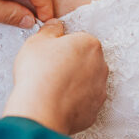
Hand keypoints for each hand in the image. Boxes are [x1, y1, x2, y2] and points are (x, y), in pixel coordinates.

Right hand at [3, 21, 108, 135]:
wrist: (40, 112)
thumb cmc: (39, 75)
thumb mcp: (37, 41)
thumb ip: (50, 29)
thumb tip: (55, 26)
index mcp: (90, 44)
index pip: (78, 39)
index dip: (61, 46)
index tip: (50, 54)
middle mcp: (101, 66)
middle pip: (85, 60)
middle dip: (70, 64)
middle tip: (50, 70)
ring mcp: (99, 90)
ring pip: (86, 81)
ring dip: (73, 83)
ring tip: (52, 88)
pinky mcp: (94, 110)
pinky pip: (83, 102)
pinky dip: (72, 102)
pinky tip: (57, 102)